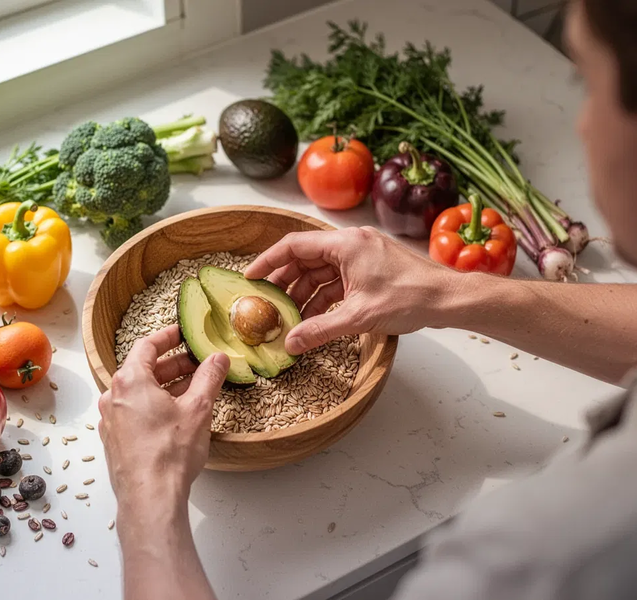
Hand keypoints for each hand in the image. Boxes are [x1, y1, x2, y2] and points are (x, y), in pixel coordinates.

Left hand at [98, 325, 229, 509]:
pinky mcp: (115, 441)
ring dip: (166, 387)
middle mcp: (114, 397)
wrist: (150, 497)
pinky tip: (176, 415)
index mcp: (129, 381)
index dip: (168, 337)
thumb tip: (217, 359)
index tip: (182, 333)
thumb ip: (209, 378)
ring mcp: (112, 420)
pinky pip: (135, 412)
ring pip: (140, 393)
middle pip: (143, 369)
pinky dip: (154, 406)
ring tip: (193, 389)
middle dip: (172, 364)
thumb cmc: (169, 454)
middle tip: (196, 363)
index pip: (147, 346)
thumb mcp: (198, 408)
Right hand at [244, 227, 458, 353]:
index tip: (250, 278)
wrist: (449, 299)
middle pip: (305, 258)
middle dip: (285, 282)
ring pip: (321, 271)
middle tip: (267, 302)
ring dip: (304, 292)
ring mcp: (362, 255)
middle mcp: (351, 244)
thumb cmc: (411, 297)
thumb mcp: (359, 317)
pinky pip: (337, 280)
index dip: (268, 262)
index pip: (294, 246)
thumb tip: (291, 343)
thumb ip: (320, 329)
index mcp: (345, 244)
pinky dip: (324, 296)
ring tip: (289, 316)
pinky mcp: (370, 269)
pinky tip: (314, 316)